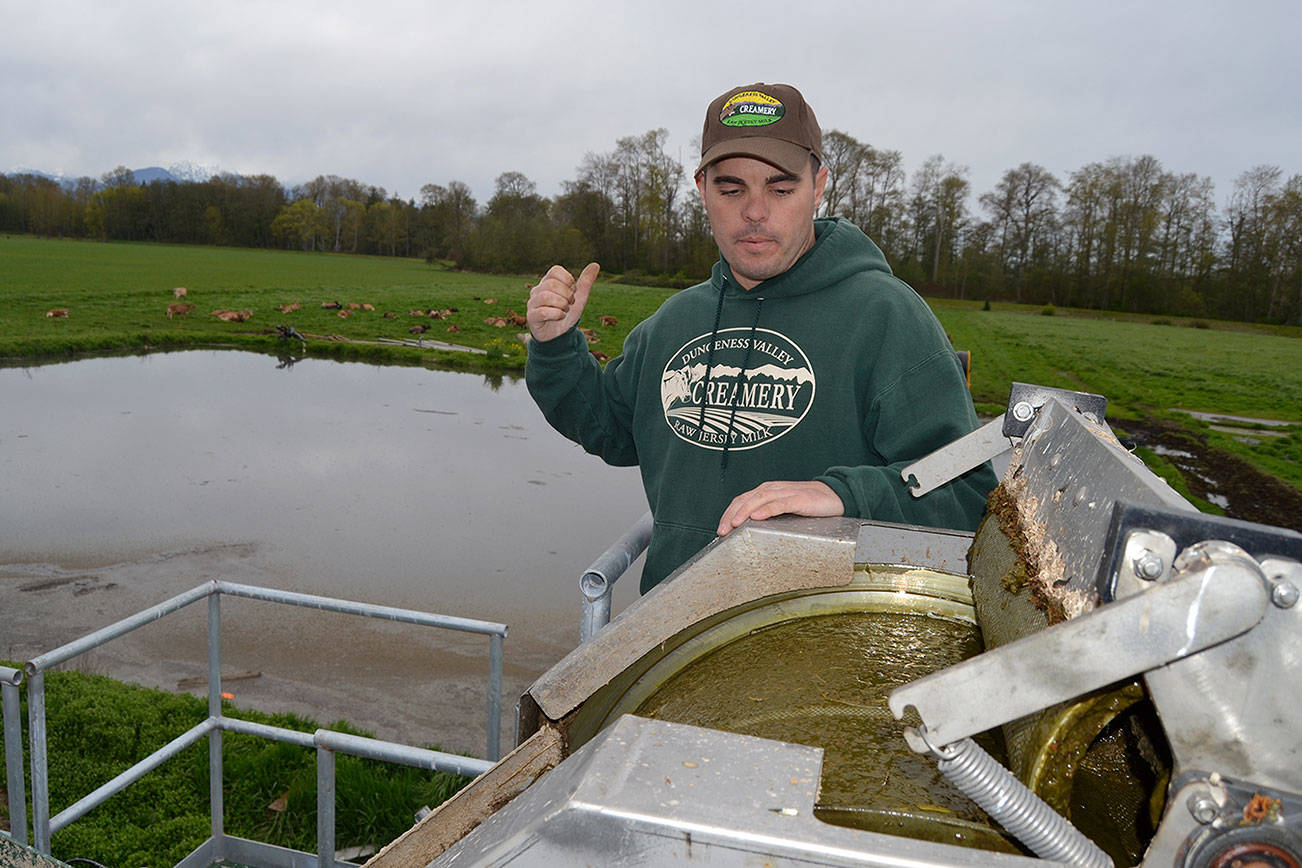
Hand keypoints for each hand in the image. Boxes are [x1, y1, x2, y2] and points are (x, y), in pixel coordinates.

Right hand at [526, 263, 599, 342]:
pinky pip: (542, 312)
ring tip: (565, 310)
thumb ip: (585, 282)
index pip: (555, 270)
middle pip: (551, 284)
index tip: (573, 291)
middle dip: (567, 294)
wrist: (559, 335)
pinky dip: (556, 314)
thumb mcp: (579, 298)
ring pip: (545, 296)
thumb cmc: (567, 313)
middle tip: (570, 304)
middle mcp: (538, 290)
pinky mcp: (531, 316)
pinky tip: (560, 316)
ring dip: (561, 304)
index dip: (568, 280)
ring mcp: (533, 303)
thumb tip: (596, 265)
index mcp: (548, 282)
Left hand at [716, 480, 843, 535]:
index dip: (728, 514)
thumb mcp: (783, 508)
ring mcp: (785, 493)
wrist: (834, 495)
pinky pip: (780, 504)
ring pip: (759, 500)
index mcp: (766, 491)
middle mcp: (772, 489)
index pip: (741, 500)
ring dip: (744, 512)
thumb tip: (748, 529)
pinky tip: (757, 517)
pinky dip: (767, 510)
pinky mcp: (799, 499)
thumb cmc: (807, 503)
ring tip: (735, 525)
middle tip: (722, 531)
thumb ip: (767, 514)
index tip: (720, 529)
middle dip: (731, 515)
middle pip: (745, 500)